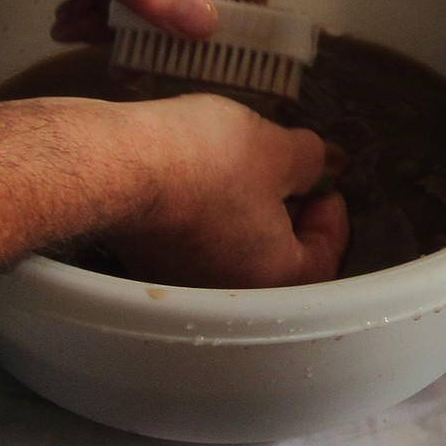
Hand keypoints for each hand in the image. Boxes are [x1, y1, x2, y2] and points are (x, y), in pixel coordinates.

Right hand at [103, 95, 348, 286]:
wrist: (114, 164)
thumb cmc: (207, 161)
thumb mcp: (276, 148)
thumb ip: (314, 161)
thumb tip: (328, 165)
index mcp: (273, 280)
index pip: (324, 258)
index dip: (332, 214)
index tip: (323, 180)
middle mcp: (228, 296)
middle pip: (276, 259)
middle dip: (288, 213)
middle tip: (284, 170)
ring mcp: (181, 284)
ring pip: (233, 251)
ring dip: (245, 213)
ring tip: (242, 166)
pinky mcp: (145, 262)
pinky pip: (194, 243)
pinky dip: (207, 215)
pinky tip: (200, 175)